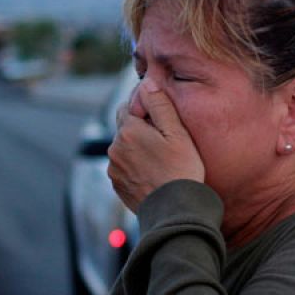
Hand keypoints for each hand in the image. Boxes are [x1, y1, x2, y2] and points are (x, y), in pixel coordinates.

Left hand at [107, 81, 203, 212]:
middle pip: (125, 126)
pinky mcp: (117, 185)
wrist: (174, 211)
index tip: (162, 118)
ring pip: (124, 148)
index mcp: (128, 130)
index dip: (146, 109)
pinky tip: (153, 173)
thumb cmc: (181, 170)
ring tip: (161, 159)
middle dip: (140, 128)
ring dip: (137, 148)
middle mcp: (114, 148)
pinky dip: (135, 166)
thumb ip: (159, 105)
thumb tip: (147, 83)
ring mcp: (113, 169)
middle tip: (164, 139)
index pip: (129, 105)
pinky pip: (124, 167)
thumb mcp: (177, 133)